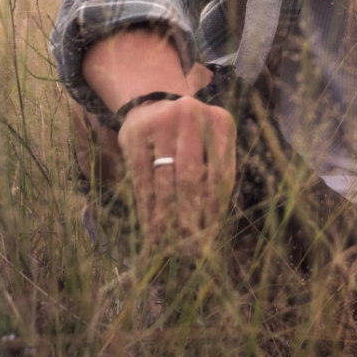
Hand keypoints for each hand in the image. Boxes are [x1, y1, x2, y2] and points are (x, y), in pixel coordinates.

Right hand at [118, 94, 235, 251]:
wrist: (153, 106)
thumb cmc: (190, 137)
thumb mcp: (210, 147)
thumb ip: (213, 178)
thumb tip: (209, 231)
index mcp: (222, 122)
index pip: (221, 175)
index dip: (214, 211)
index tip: (209, 240)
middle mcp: (193, 117)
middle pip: (191, 180)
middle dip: (189, 219)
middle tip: (188, 251)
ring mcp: (162, 123)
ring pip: (165, 183)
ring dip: (166, 220)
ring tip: (168, 247)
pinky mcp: (135, 135)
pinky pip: (142, 181)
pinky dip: (147, 209)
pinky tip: (150, 230)